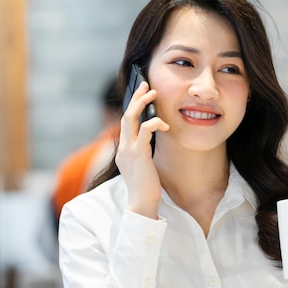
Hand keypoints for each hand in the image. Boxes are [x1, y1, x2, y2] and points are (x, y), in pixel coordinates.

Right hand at [116, 81, 169, 218]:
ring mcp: (128, 150)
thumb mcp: (143, 166)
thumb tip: (153, 141)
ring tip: (153, 93)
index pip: (126, 123)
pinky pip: (145, 130)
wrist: (142, 203)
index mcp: (123, 150)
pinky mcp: (138, 154)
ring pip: (131, 118)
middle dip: (136, 98)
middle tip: (146, 84)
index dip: (134, 107)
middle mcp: (123, 148)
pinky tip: (164, 124)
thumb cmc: (146, 187)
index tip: (142, 94)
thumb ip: (144, 152)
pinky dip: (154, 123)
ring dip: (142, 103)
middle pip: (126, 115)